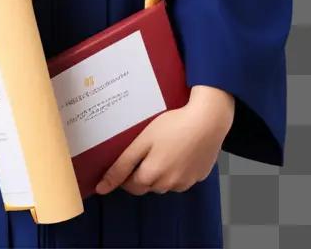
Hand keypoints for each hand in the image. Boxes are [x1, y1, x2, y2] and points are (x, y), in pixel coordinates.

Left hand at [94, 88, 233, 195]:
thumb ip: (122, 165)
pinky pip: (182, 178)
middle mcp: (169, 185)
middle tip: (144, 151)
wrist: (208, 121)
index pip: (130, 186)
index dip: (124, 174)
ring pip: (165, 183)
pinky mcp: (198, 176)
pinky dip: (177, 169)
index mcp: (152, 176)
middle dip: (142, 173)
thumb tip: (102, 188)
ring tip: (163, 148)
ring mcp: (186, 182)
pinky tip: (179, 151)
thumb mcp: (142, 141)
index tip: (124, 162)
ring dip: (160, 172)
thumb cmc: (173, 125)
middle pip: (148, 185)